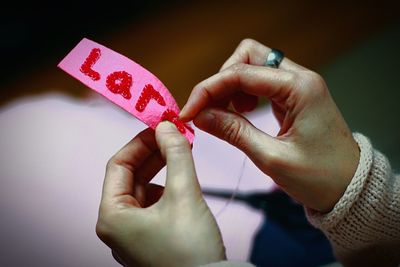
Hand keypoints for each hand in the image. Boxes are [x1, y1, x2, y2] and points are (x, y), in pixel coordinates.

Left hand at [96, 122, 224, 266]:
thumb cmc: (191, 249)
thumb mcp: (185, 194)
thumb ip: (176, 155)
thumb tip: (167, 126)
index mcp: (112, 217)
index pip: (118, 165)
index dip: (140, 142)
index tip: (161, 127)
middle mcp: (117, 227)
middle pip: (130, 177)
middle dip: (153, 154)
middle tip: (175, 136)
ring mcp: (132, 235)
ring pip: (142, 190)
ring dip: (161, 169)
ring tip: (181, 154)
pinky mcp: (149, 239)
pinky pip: (152, 204)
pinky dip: (166, 187)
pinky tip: (181, 180)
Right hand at [180, 39, 359, 211]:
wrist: (350, 188)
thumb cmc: (320, 177)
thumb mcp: (271, 157)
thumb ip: (233, 132)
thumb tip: (199, 116)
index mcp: (300, 88)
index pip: (241, 74)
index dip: (208, 90)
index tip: (189, 112)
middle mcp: (300, 78)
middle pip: (248, 56)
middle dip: (221, 80)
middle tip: (209, 111)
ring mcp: (298, 85)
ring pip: (253, 66)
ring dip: (231, 86)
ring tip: (227, 115)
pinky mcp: (294, 95)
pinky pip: (261, 82)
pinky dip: (242, 94)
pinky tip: (241, 113)